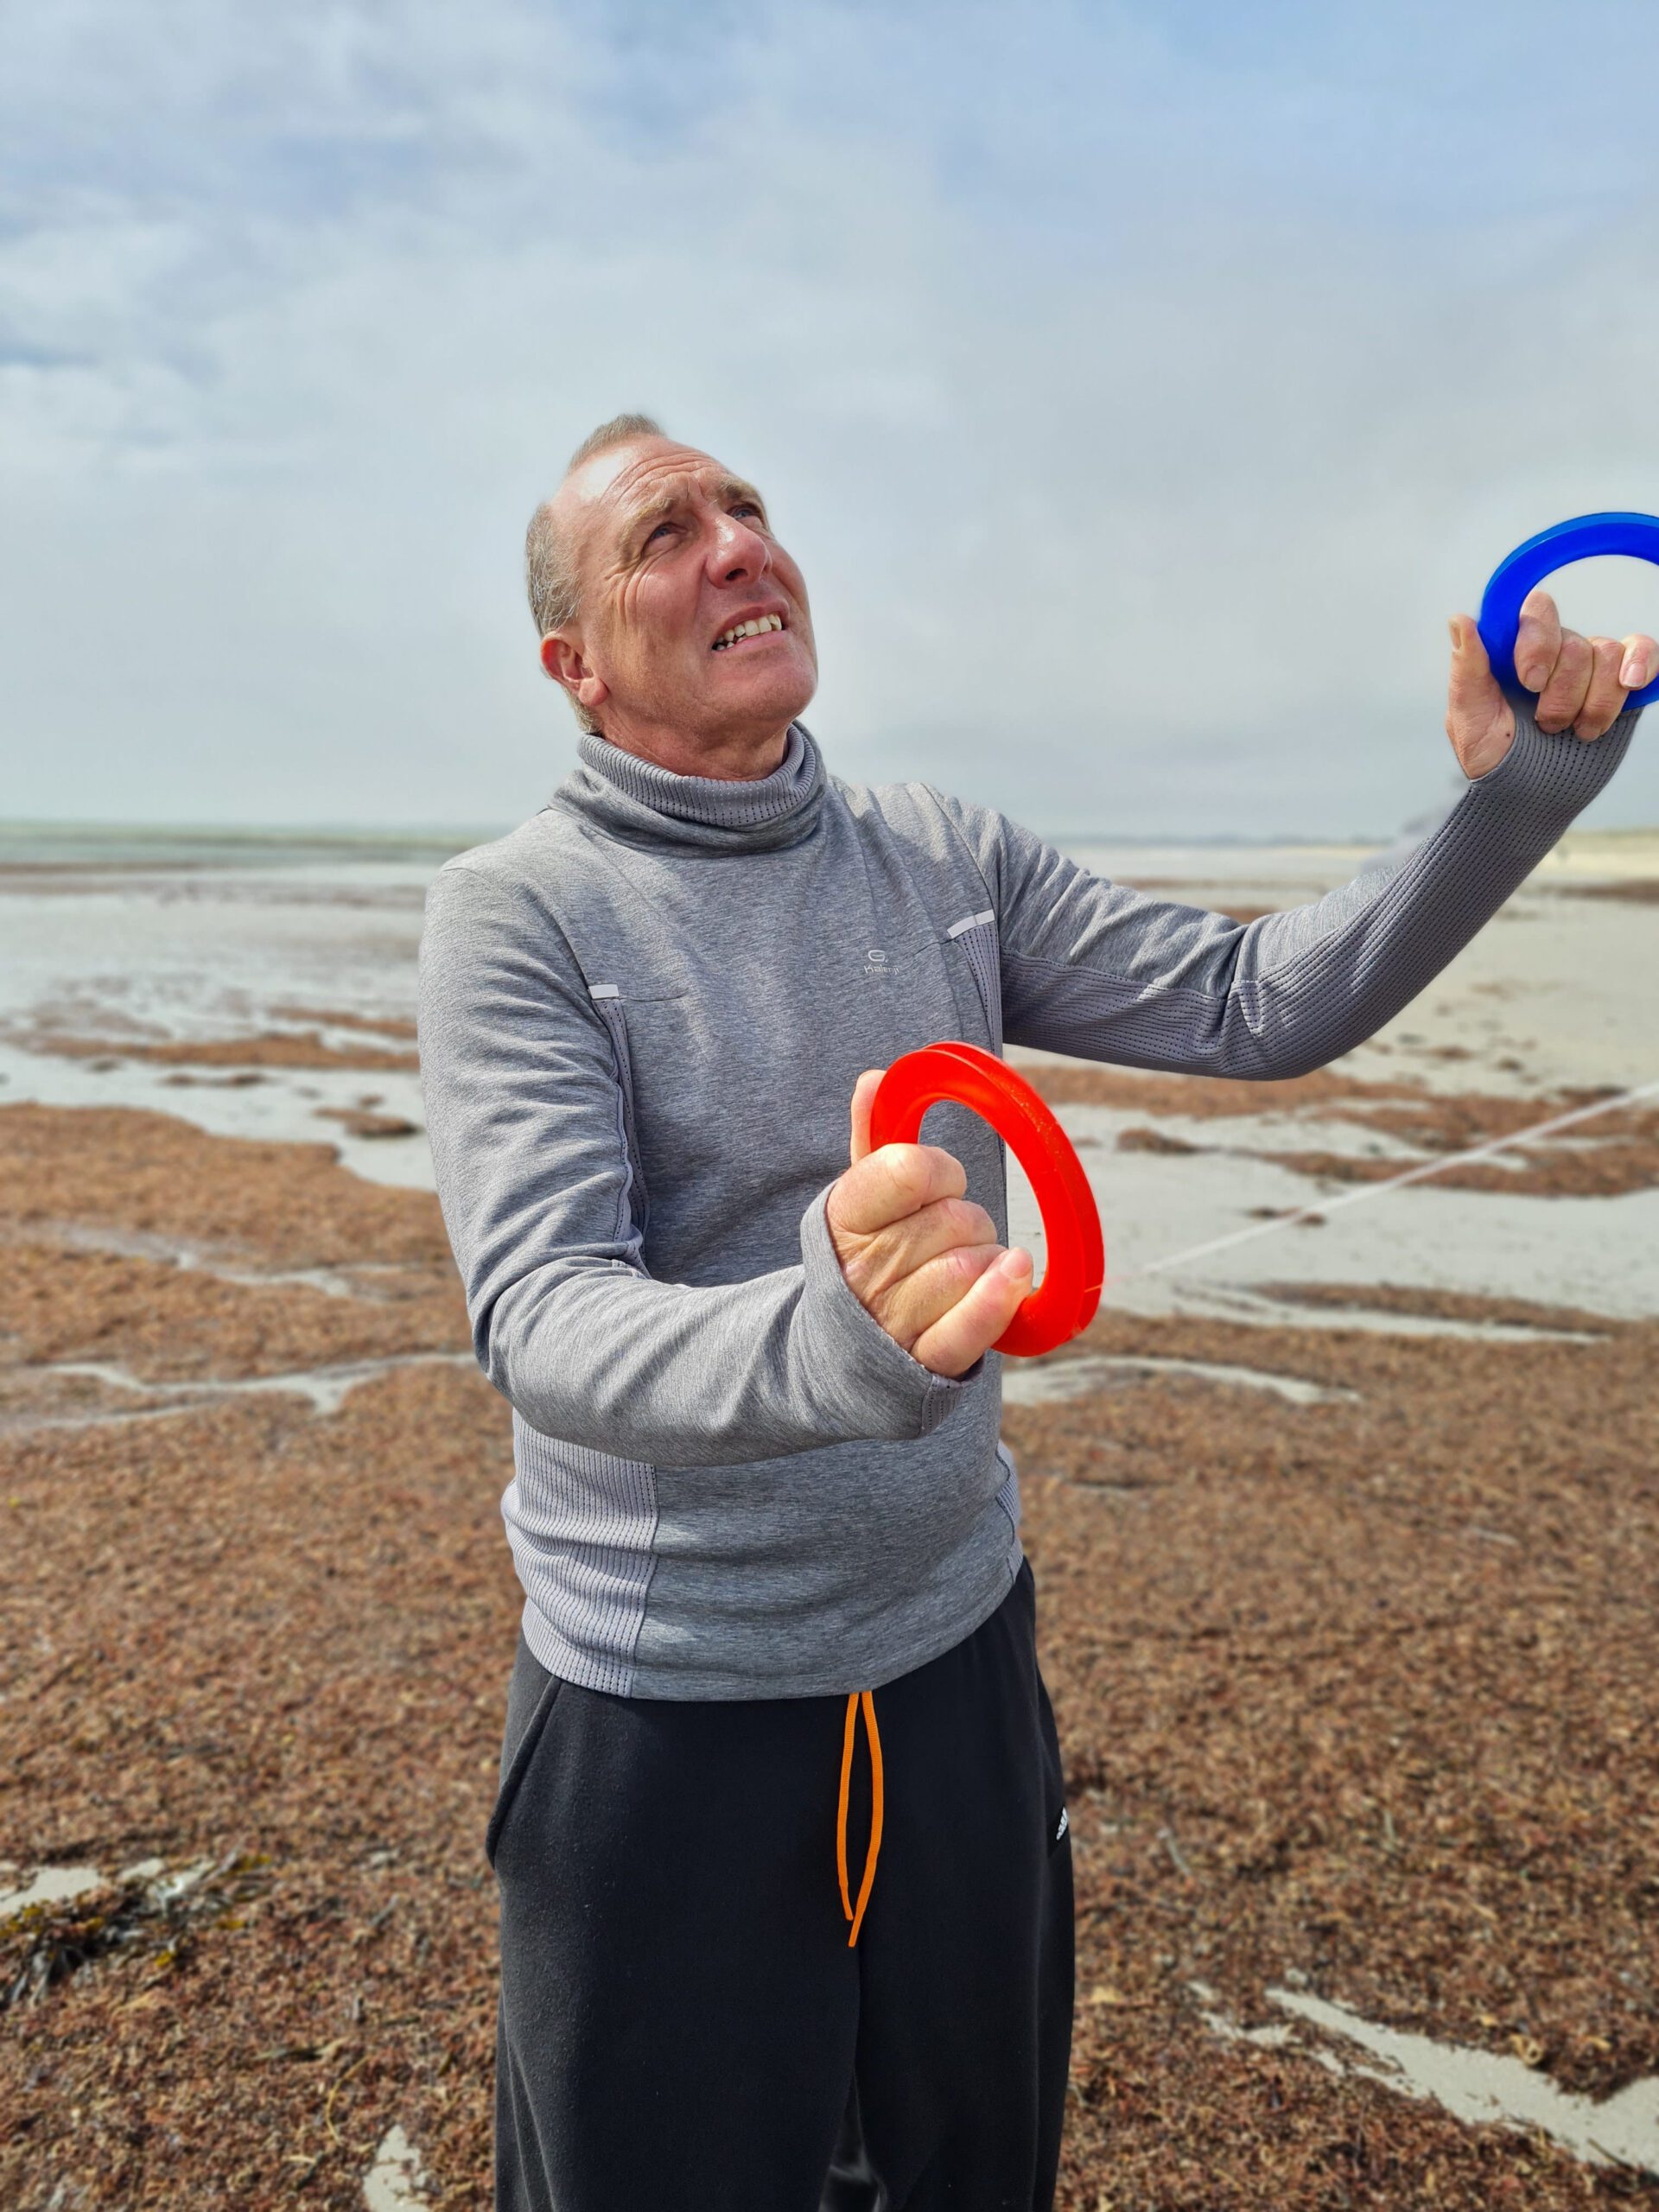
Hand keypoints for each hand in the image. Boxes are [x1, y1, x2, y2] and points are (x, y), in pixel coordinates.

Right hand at [825, 1068, 1032, 1377]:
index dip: (939, 1170)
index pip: (912, 1169)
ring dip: (983, 1264)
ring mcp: (895, 1318)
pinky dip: (998, 1298)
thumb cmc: (869, 1256)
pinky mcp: (928, 1359)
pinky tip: (1014, 1273)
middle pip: (955, 1218)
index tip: (934, 1182)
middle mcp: (865, 1269)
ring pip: (973, 1265)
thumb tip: (876, 1077)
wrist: (844, 1350)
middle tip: (941, 1239)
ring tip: (955, 1274)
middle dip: (965, 1221)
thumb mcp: (860, 1198)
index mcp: (844, 1217)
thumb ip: (872, 1136)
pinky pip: (971, 1325)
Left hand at [1445, 593, 1656, 779]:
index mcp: (1515, 652)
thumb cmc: (1493, 758)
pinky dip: (1642, 662)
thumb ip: (1468, 668)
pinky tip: (1631, 682)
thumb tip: (1461, 620)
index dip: (1538, 642)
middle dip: (1562, 693)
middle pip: (1575, 643)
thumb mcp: (1468, 718)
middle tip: (1546, 725)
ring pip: (1608, 655)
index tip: (1530, 683)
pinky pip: (1642, 652)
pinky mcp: (1620, 685)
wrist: (1527, 796)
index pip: (1535, 612)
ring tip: (1575, 731)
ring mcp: (1589, 668)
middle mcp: (1556, 653)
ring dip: (1592, 702)